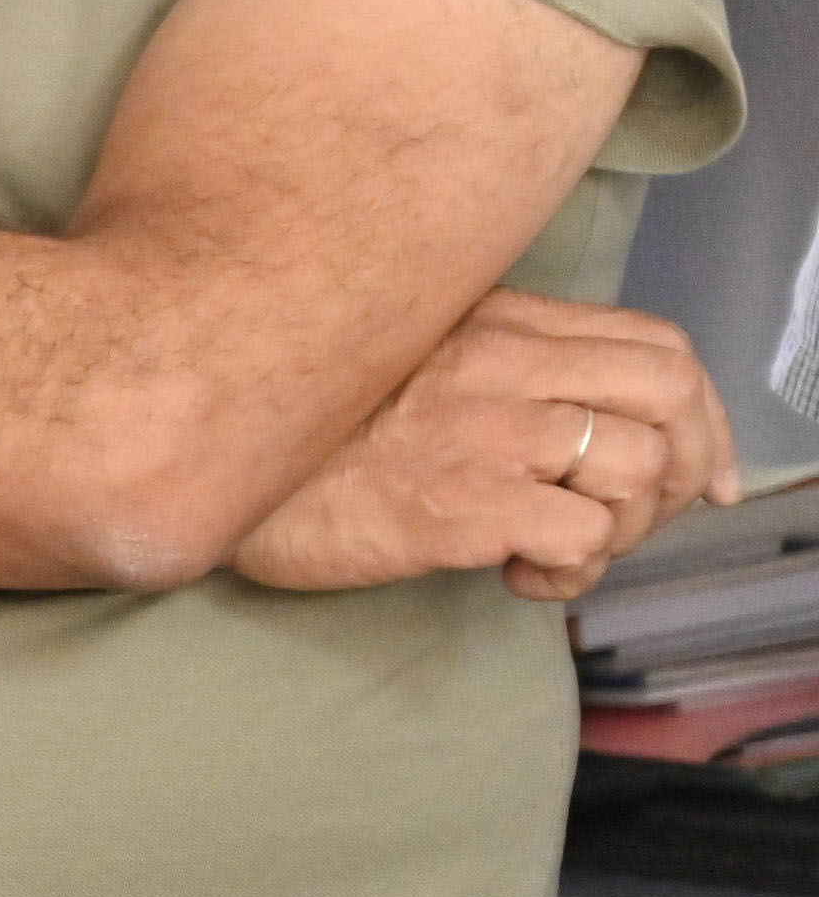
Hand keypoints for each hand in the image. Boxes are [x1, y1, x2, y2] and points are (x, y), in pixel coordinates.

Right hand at [229, 289, 740, 600]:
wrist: (196, 463)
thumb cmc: (294, 432)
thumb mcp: (395, 359)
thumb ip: (483, 360)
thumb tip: (571, 415)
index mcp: (494, 321)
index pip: (656, 344)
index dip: (700, 412)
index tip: (697, 470)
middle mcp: (502, 362)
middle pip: (669, 395)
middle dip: (683, 469)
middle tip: (641, 517)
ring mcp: (486, 431)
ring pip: (636, 469)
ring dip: (623, 527)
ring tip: (562, 550)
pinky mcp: (464, 505)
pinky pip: (583, 537)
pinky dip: (574, 571)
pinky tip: (519, 575)